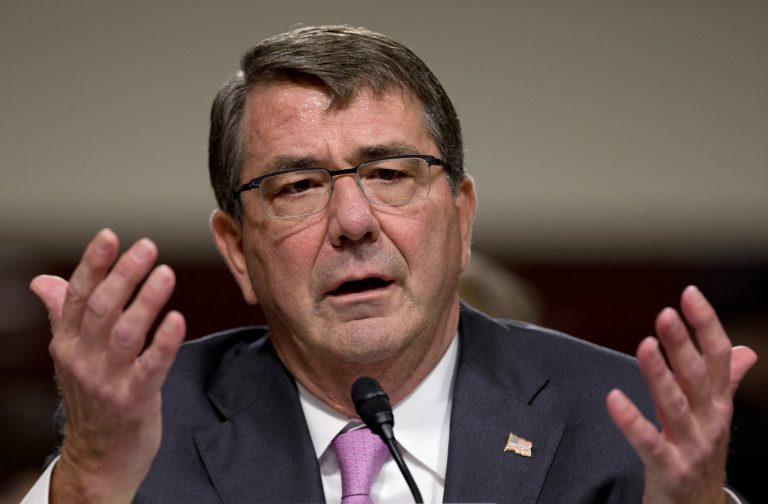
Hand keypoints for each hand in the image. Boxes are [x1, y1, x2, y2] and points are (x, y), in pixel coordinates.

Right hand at [30, 229, 185, 502]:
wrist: (99, 457)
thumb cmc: (93, 397)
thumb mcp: (72, 356)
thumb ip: (63, 314)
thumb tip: (43, 281)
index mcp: (67, 342)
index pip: (78, 295)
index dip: (94, 264)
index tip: (110, 235)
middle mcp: (82, 358)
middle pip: (101, 308)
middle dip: (124, 275)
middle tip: (148, 247)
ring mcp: (107, 381)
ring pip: (124, 333)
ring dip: (145, 300)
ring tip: (166, 273)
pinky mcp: (134, 400)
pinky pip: (150, 367)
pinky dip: (164, 342)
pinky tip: (177, 319)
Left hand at [606, 286, 756, 503]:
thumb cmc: (700, 455)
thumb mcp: (715, 417)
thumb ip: (724, 382)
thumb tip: (745, 352)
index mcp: (718, 404)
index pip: (717, 358)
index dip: (706, 325)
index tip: (689, 293)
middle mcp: (709, 422)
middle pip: (696, 377)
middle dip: (682, 343)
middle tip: (665, 313)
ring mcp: (690, 446)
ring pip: (675, 405)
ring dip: (660, 375)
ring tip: (645, 345)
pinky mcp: (668, 468)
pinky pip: (648, 442)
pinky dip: (631, 420)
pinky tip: (613, 398)